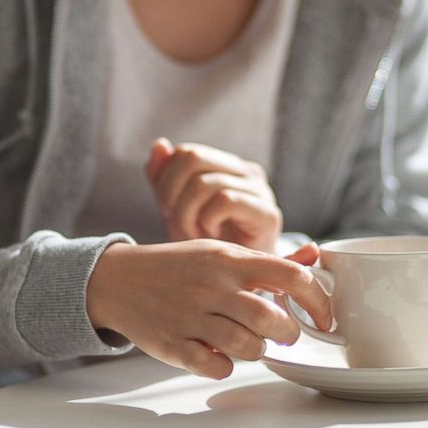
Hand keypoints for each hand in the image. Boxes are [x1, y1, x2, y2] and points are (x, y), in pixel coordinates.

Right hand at [87, 239, 330, 378]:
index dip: (318, 302)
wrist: (118, 279)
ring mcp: (191, 316)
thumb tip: (313, 257)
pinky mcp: (173, 345)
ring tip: (247, 343)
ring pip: (247, 347)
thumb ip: (266, 261)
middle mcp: (213, 287)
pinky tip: (217, 355)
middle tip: (283, 335)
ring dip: (256, 350)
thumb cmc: (177, 267)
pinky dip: (223, 367)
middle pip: (272, 319)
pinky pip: (215, 367)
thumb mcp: (219, 252)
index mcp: (230, 260)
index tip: (324, 318)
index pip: (291, 277)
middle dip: (287, 334)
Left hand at [145, 138, 282, 253]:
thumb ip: (163, 179)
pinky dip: (208, 220)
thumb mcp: (175, 209)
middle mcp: (246, 172)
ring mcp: (259, 191)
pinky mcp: (267, 214)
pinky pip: (225, 201)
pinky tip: (212, 235)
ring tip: (194, 233)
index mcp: (226, 166)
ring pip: (204, 183)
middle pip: (193, 158)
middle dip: (173, 194)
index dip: (165, 180)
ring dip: (188, 214)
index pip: (185, 152)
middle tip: (177, 221)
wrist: (236, 281)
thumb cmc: (206, 245)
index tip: (168, 210)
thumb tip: (160, 145)